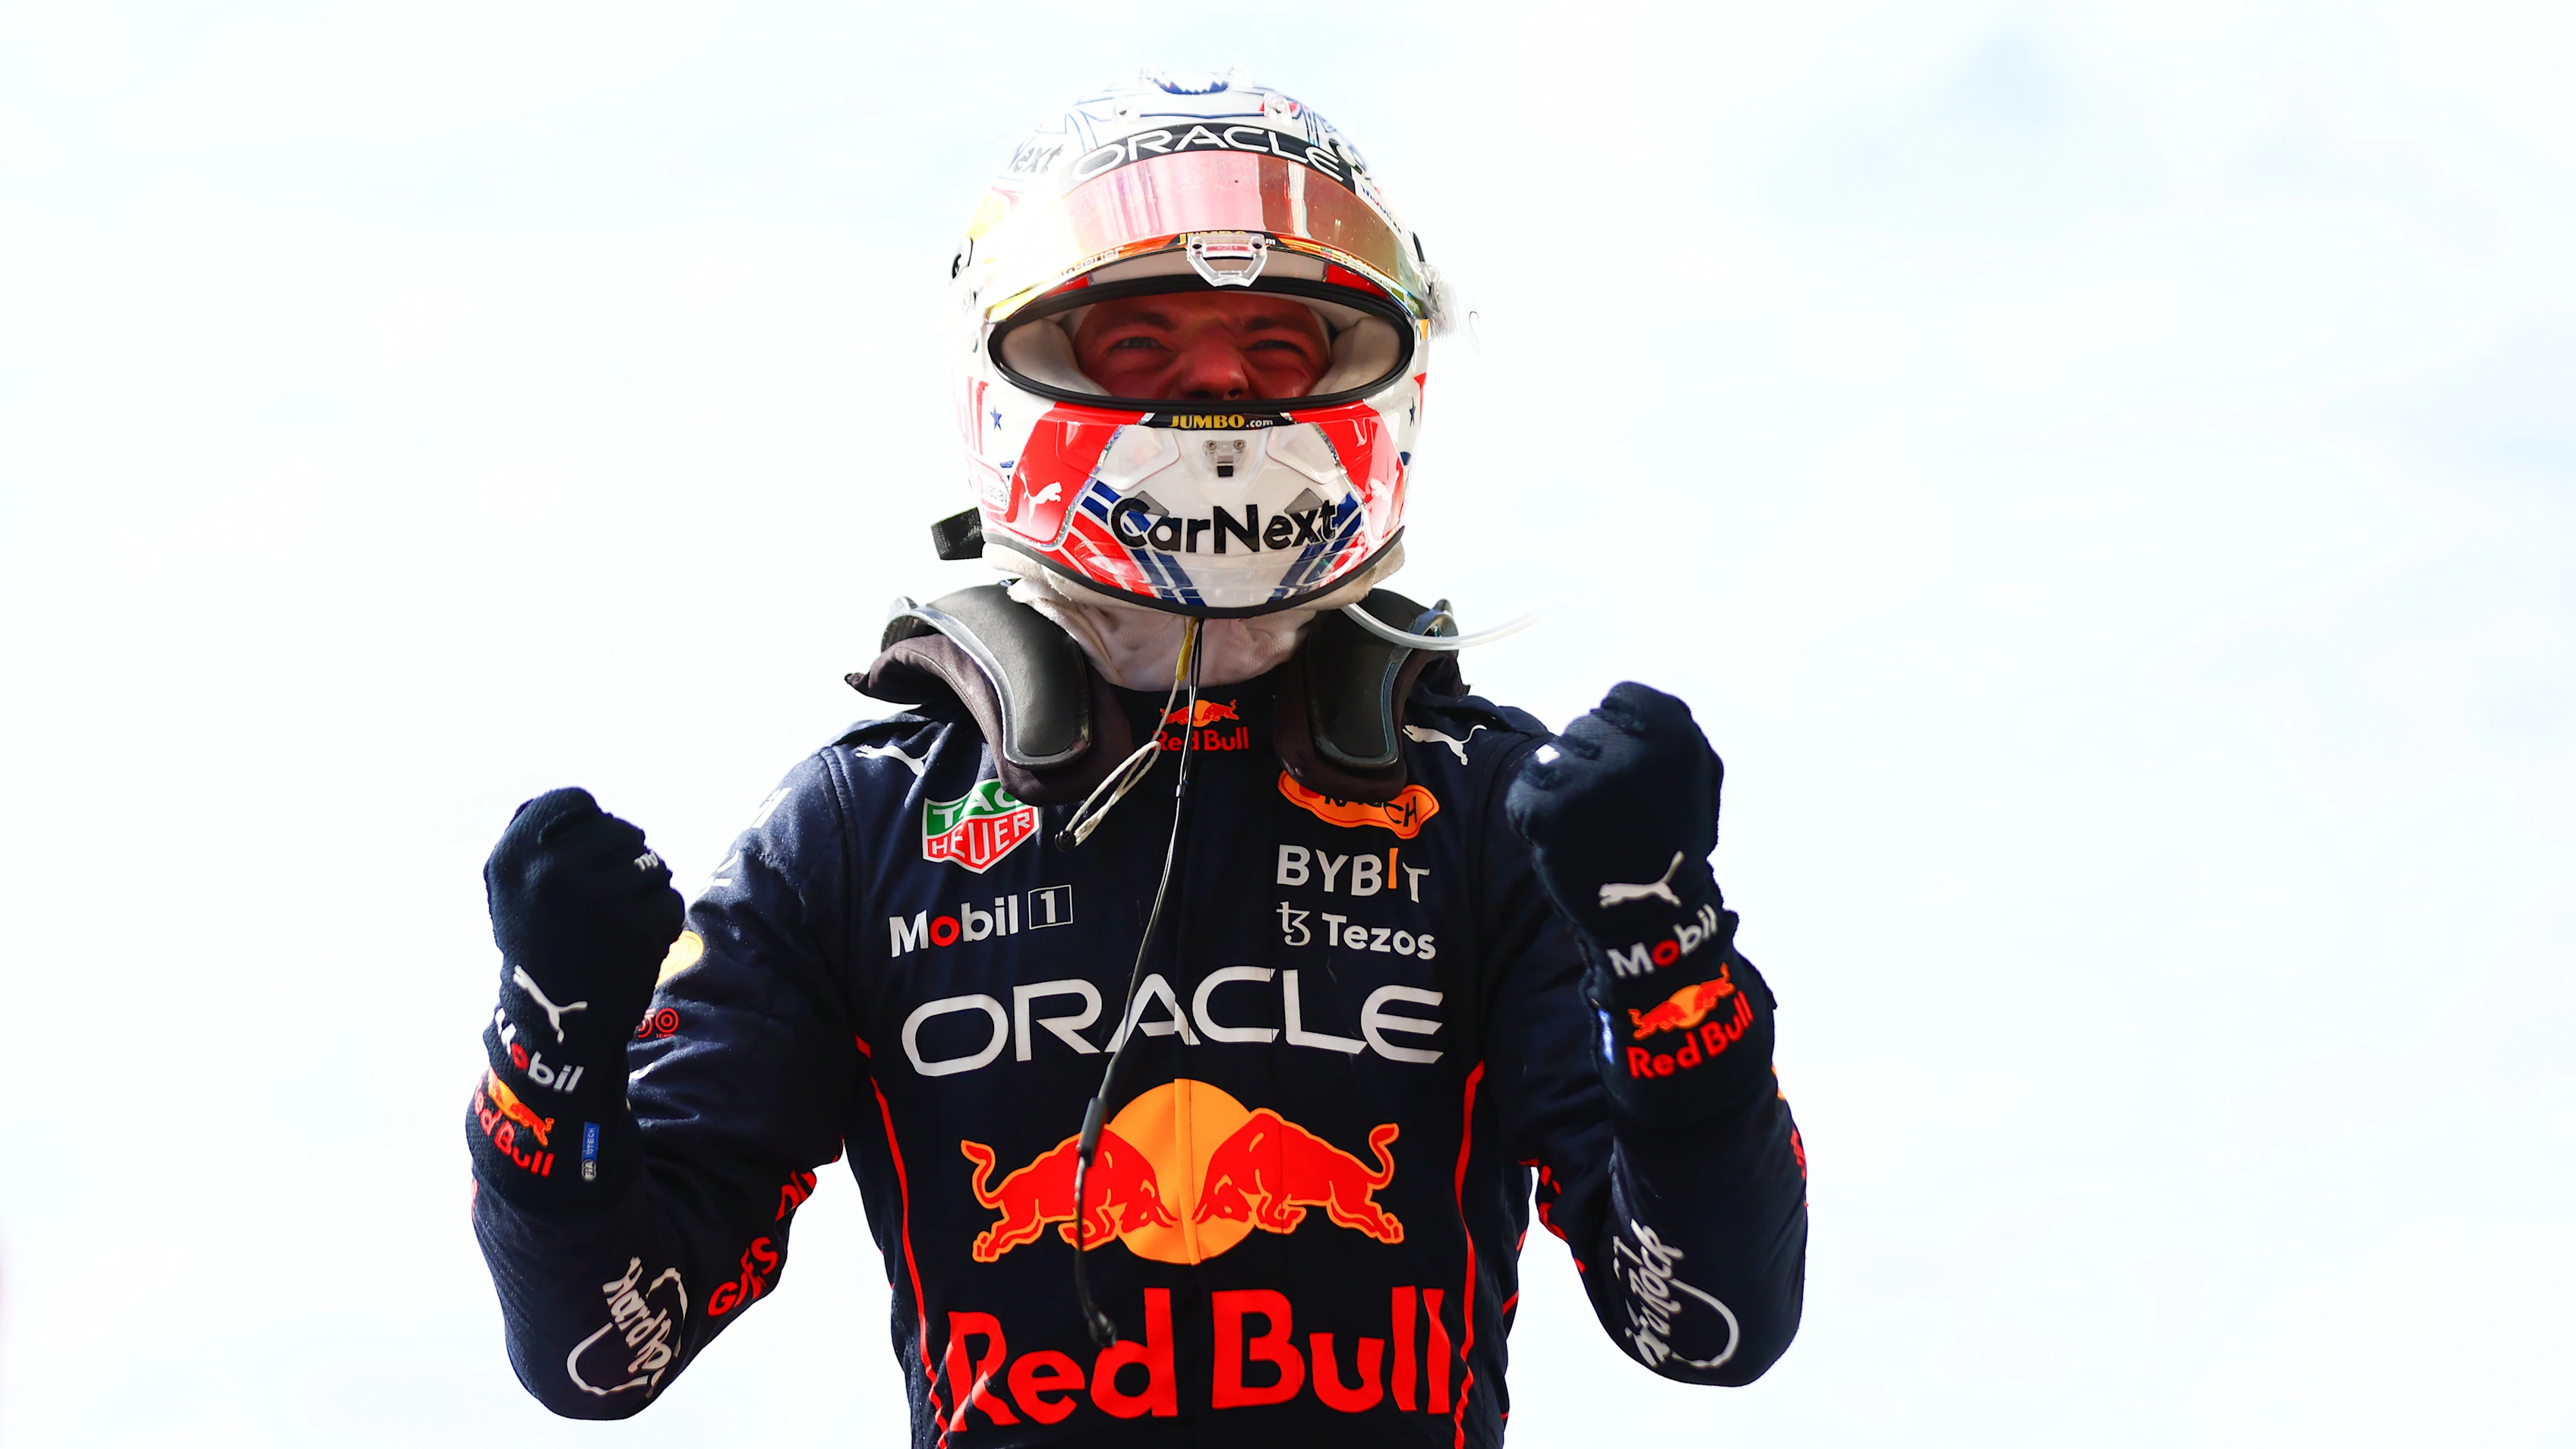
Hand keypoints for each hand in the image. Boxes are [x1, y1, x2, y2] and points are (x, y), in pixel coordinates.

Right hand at [483, 787, 681, 1099]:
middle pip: (621, 830)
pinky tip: (632, 947)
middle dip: (622, 862)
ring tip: (614, 927)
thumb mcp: (510, 887)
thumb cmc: (537, 944)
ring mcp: (598, 896)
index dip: (588, 827)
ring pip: (652, 864)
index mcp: (514, 854)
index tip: (583, 860)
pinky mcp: (638, 925)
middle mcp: (552, 870)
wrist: (555, 1024)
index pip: (574, 800)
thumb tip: (577, 804)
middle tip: (601, 906)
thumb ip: (534, 838)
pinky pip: (670, 900)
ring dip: (645, 892)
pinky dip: (661, 922)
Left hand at [1509, 685, 1770, 1114]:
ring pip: (1550, 758)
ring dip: (1559, 789)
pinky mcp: (1548, 809)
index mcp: (1675, 729)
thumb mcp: (1694, 775)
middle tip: (1612, 813)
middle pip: (1583, 727)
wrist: (1651, 919)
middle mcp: (1631, 747)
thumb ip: (1662, 732)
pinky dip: (1533, 817)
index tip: (1632, 776)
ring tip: (1589, 830)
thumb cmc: (1670, 843)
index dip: (1619, 734)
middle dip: (1589, 764)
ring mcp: (1587, 778)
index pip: (1620, 697)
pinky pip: (1524, 794)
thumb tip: (1615, 703)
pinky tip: (1563, 843)